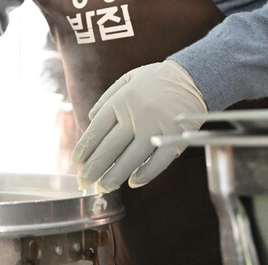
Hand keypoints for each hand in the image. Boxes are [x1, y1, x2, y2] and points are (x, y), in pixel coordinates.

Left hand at [71, 61, 205, 192]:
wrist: (191, 78)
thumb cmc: (155, 80)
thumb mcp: (127, 80)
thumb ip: (107, 99)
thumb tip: (89, 119)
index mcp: (121, 101)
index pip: (97, 131)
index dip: (85, 149)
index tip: (76, 162)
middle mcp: (136, 116)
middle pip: (110, 148)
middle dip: (94, 168)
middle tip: (83, 182)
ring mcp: (156, 129)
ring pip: (131, 159)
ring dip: (115, 177)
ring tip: (103, 188)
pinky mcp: (175, 139)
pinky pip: (158, 162)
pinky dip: (145, 174)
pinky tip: (133, 182)